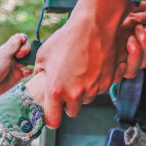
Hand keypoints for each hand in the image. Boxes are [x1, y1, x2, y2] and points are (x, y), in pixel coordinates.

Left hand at [0, 33, 34, 112]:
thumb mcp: (3, 55)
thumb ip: (12, 46)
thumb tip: (21, 36)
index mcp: (7, 49)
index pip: (18, 39)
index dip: (23, 39)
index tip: (23, 43)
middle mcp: (12, 56)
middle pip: (25, 48)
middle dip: (26, 49)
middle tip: (20, 55)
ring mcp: (15, 65)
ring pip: (28, 59)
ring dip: (29, 59)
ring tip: (24, 64)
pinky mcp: (18, 75)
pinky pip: (28, 70)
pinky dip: (28, 70)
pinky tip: (25, 72)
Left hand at [35, 0, 145, 127]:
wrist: (93, 25)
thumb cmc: (66, 38)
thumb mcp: (43, 55)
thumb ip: (39, 72)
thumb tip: (38, 79)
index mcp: (56, 90)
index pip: (53, 120)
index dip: (51, 120)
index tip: (51, 117)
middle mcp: (75, 94)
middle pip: (72, 112)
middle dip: (69, 104)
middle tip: (66, 90)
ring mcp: (93, 89)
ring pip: (86, 100)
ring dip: (82, 93)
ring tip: (79, 74)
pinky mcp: (107, 82)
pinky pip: (99, 89)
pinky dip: (95, 83)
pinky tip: (91, 68)